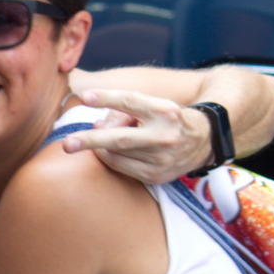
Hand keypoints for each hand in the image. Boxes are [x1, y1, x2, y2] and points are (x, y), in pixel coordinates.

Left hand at [58, 88, 208, 183]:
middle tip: (68, 143)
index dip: (106, 98)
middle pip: (120, 138)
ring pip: (117, 155)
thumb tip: (96, 127)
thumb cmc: (168, 118)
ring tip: (99, 137)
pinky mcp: (157, 176)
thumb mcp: (153, 105)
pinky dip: (110, 159)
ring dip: (100, 147)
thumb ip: (124, 111)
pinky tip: (108, 151)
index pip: (130, 102)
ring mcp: (162, 159)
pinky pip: (123, 169)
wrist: (205, 140)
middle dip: (91, 141)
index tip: (84, 97)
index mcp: (164, 111)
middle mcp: (165, 136)